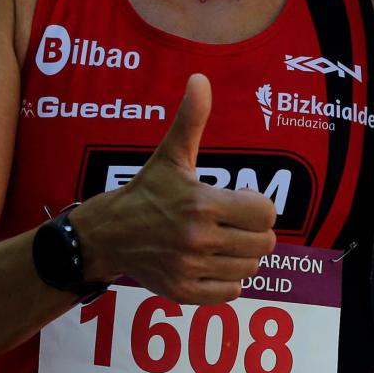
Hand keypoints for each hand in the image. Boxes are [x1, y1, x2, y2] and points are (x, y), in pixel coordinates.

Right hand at [74, 75, 277, 303]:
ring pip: (251, 269)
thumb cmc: (147, 192)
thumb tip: (199, 79)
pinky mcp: (183, 291)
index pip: (266, 213)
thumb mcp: (171, 155)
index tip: (242, 201)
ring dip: (243, 257)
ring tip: (224, 242)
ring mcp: (190, 267)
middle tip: (236, 223)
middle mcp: (198, 238)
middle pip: (264, 243)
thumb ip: (191, 119)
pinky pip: (231, 293)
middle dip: (255, 232)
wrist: (107, 234)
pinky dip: (228, 281)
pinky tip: (213, 263)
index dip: (259, 206)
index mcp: (202, 203)